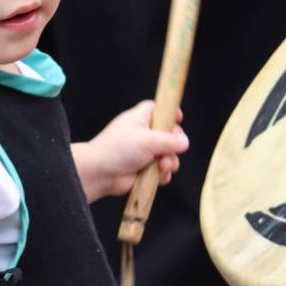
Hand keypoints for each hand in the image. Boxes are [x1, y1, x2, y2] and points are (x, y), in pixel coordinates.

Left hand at [74, 101, 188, 201]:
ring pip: (169, 155)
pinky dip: (162, 175)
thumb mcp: (147, 140)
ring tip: (160, 166)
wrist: (100, 173)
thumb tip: (185, 142)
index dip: (169, 112)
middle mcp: (144, 134)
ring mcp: (145, 153)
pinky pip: (163, 171)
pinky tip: (156, 177)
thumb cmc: (118, 149)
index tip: (179, 118)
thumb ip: (169, 140)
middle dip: (173, 146)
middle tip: (167, 151)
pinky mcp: (145, 170)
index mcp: (140, 119)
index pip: (158, 109)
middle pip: (170, 135)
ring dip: (169, 163)